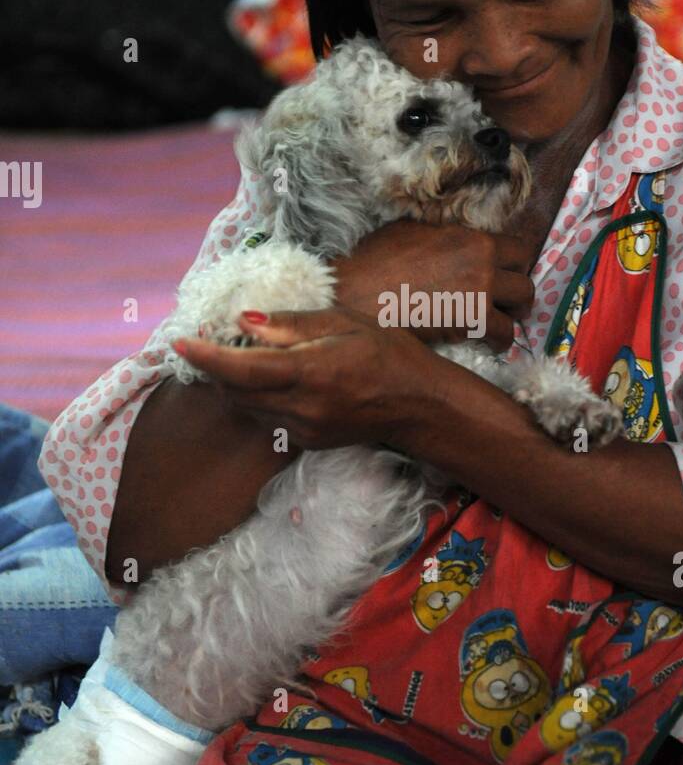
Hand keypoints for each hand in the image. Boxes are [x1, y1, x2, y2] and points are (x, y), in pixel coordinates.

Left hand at [170, 306, 435, 449]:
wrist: (419, 405)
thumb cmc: (388, 354)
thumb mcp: (345, 323)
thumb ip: (292, 324)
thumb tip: (244, 322)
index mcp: (311, 373)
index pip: (241, 368)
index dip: (205, 356)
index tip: (180, 340)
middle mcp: (301, 408)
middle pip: (234, 391)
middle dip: (214, 367)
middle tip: (210, 339)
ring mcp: (303, 430)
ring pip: (245, 407)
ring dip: (233, 382)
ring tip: (241, 355)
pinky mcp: (306, 442)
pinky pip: (265, 418)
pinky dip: (254, 396)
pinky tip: (270, 377)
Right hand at [331, 219, 534, 351]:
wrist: (355, 294)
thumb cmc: (372, 262)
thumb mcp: (408, 231)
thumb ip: (440, 235)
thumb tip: (447, 239)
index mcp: (468, 235)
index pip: (516, 245)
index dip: (512, 262)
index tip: (505, 274)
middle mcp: (482, 257)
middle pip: (526, 271)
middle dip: (518, 286)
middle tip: (508, 300)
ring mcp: (481, 288)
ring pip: (525, 300)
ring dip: (515, 312)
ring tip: (503, 321)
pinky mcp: (474, 318)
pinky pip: (506, 332)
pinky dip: (501, 340)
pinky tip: (490, 343)